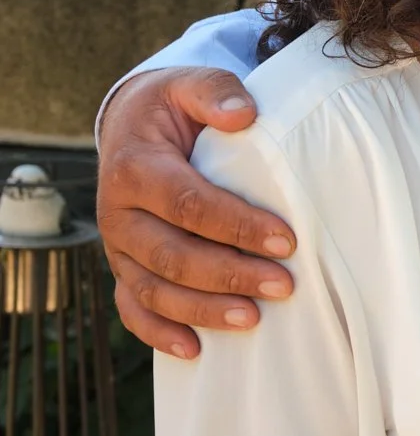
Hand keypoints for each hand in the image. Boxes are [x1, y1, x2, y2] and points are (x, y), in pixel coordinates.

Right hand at [96, 67, 293, 359]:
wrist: (131, 128)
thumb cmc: (172, 110)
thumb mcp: (189, 85)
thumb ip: (216, 92)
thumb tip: (244, 115)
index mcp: (135, 167)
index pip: (188, 203)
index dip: (236, 225)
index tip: (286, 240)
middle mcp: (118, 213)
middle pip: (172, 255)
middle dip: (228, 274)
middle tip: (283, 285)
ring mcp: (118, 247)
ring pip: (154, 290)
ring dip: (202, 310)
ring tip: (252, 320)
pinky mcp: (123, 268)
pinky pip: (132, 309)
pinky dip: (158, 334)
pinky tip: (194, 350)